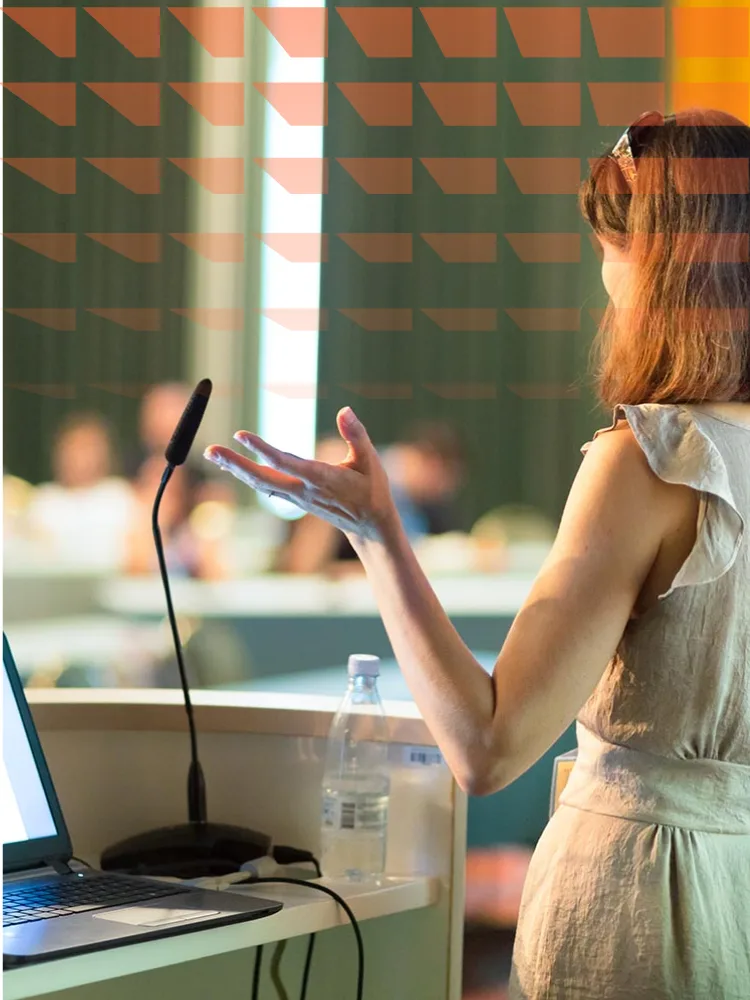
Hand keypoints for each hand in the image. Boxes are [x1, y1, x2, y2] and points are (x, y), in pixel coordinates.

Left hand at [203, 407, 398, 542]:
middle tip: (211, 449)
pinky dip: (247, 475)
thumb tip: (344, 410)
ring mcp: (297, 499)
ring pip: (261, 484)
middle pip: (263, 478)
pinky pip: (266, 487)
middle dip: (236, 464)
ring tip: (213, 453)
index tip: (241, 435)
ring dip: (236, 469)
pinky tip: (232, 466)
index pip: (285, 462)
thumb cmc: (372, 488)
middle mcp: (304, 491)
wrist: (370, 524)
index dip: (262, 449)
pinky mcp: (295, 500)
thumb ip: (357, 435)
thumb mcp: (370, 459)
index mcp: (322, 479)